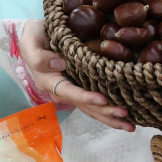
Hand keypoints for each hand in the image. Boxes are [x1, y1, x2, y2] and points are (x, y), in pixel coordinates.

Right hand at [20, 20, 134, 131]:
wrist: (37, 35)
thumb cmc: (34, 37)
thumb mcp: (31, 43)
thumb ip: (39, 57)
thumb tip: (59, 64)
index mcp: (50, 81)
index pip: (70, 92)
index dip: (85, 97)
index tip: (103, 100)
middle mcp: (62, 90)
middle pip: (85, 105)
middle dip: (105, 113)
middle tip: (126, 115)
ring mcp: (73, 90)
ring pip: (92, 108)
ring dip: (110, 117)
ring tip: (130, 125)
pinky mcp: (81, 86)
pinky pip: (94, 102)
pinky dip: (108, 110)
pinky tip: (124, 115)